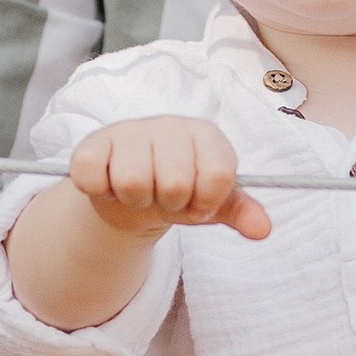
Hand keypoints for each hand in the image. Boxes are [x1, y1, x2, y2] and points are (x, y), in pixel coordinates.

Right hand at [69, 114, 269, 243]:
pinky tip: (109, 185)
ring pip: (133, 182)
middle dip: (169, 204)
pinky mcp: (92, 145)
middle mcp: (170, 125)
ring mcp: (129, 132)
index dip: (205, 202)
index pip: (218, 175)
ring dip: (135, 201)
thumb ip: (241, 212)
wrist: (132, 192)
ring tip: (138, 192)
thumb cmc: (180, 191)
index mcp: (206, 135)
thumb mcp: (213, 202)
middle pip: (175, 183)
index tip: (197, 202)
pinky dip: (100, 193)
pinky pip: (92, 177)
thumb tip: (263, 229)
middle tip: (164, 197)